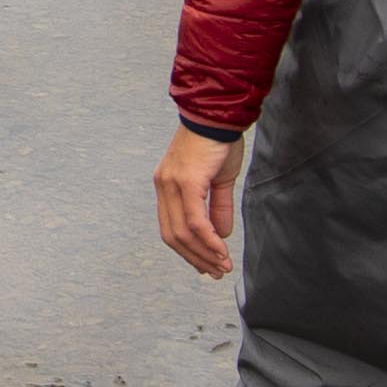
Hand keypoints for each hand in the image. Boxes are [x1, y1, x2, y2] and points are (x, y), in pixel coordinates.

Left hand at [155, 126, 243, 279]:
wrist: (220, 114)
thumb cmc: (219, 141)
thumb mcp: (220, 180)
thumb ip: (218, 207)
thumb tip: (221, 235)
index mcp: (167, 186)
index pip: (171, 228)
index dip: (188, 250)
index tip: (207, 265)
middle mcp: (163, 187)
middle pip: (173, 236)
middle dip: (195, 258)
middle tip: (216, 272)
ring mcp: (172, 185)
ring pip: (183, 233)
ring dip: (204, 253)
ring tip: (222, 266)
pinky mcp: (186, 182)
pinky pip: (195, 221)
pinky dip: (208, 240)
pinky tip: (221, 250)